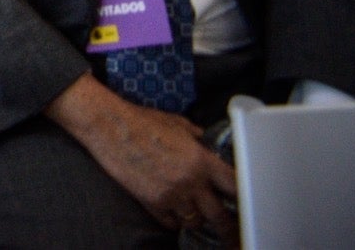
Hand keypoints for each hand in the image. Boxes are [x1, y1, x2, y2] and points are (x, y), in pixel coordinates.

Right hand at [49, 75, 235, 238]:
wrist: (109, 125)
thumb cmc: (141, 120)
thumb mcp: (176, 123)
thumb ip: (195, 137)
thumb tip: (203, 141)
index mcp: (201, 159)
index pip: (234, 186)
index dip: (242, 197)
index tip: (244, 205)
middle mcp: (191, 180)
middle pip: (219, 216)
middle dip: (227, 227)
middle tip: (231, 234)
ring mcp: (171, 194)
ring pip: (194, 221)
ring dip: (195, 218)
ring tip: (193, 214)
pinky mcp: (151, 201)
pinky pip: (170, 222)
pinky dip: (172, 220)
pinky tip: (172, 212)